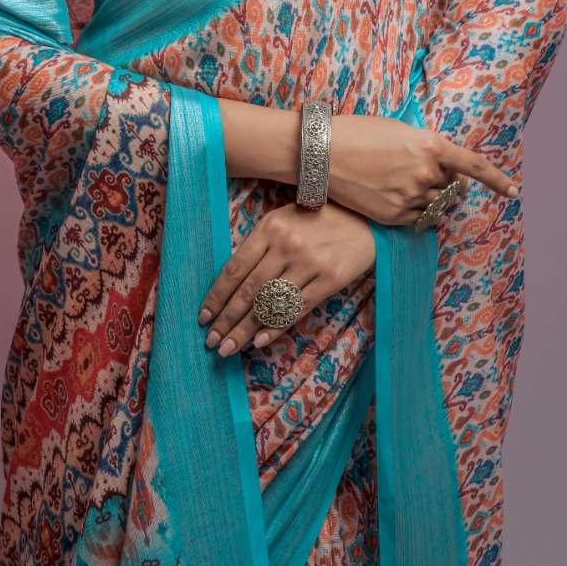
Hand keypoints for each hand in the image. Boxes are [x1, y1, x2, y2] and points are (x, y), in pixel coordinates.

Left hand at [197, 201, 374, 358]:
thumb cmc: (315, 219)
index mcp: (270, 227)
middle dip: (227, 320)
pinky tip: (259, 341)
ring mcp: (309, 263)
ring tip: (228, 349)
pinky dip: (275, 328)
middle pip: (249, 291)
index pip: (235, 269)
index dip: (217, 296)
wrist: (363, 217)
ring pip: (270, 304)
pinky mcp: (330, 279)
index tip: (204, 317)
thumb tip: (231, 285)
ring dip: (245, 330)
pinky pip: (297, 309)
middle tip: (211, 342)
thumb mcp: (282, 220)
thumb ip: (258, 247)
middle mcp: (287, 245)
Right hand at [326, 113, 518, 225]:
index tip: (514, 191)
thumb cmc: (357, 132)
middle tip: (420, 172)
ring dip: (428, 196)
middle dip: (445, 182)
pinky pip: (417, 218)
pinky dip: (413, 210)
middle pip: (451, 186)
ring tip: (398, 181)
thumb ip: (424, 146)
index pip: (474, 166)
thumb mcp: (398, 130)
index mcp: (430, 145)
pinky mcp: (394, 216)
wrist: (321, 153)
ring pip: (435, 204)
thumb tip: (438, 162)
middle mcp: (426, 173)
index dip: (497, 180)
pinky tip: (391, 195)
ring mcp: (410, 197)